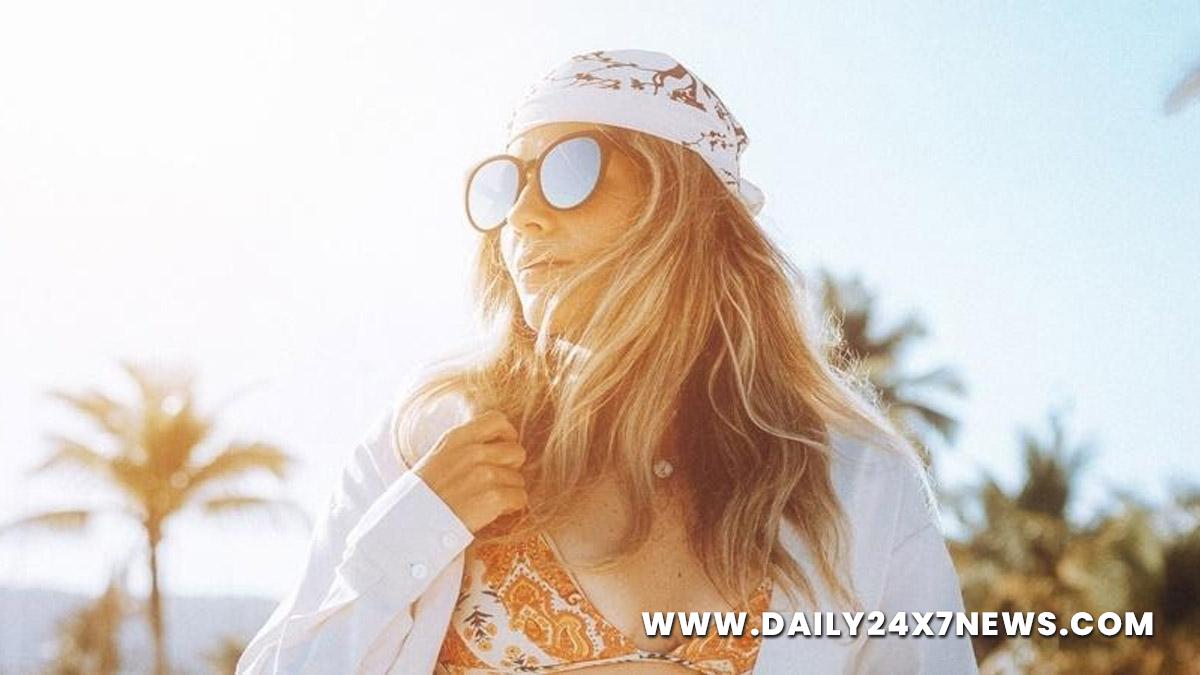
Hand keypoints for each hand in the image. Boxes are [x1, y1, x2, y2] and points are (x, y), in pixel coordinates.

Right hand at [412, 409, 527, 532]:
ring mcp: (484, 475)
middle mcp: (473, 453)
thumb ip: (466, 446)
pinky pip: (520, 498)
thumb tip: (497, 443)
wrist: (411, 525)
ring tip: (488, 500)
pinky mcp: (494, 498)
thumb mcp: (438, 457)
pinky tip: (494, 511)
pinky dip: (511, 507)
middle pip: (516, 451)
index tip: (501, 448)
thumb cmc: (424, 495)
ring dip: (509, 491)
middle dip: (510, 468)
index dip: (506, 435)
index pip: (498, 420)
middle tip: (496, 481)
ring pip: (519, 479)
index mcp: (457, 438)